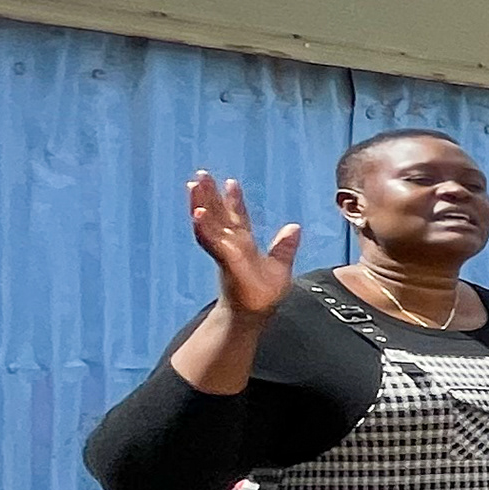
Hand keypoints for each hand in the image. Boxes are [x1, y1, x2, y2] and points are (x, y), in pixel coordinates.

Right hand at [187, 173, 300, 320]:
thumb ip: (284, 247)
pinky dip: (204, 227)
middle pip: (218, 215)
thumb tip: (294, 227)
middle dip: (209, 195)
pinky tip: (198, 213)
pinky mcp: (224, 260)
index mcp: (244, 244)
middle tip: (201, 174)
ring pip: (210, 224)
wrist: (253, 315)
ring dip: (200, 205)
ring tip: (193, 187)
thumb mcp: (280, 266)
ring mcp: (225, 251)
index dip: (234, 200)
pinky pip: (212, 241)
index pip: (238, 217)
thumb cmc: (262, 294)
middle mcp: (231, 244)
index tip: (230, 182)